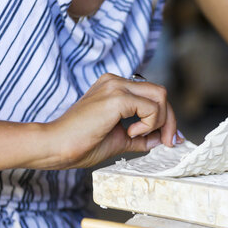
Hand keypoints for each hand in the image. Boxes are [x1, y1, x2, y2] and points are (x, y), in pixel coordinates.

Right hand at [47, 73, 182, 168]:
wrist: (57, 146)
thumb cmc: (82, 144)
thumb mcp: (121, 139)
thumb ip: (142, 137)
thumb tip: (161, 139)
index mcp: (115, 87)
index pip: (153, 95)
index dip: (167, 117)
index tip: (171, 139)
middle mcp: (116, 81)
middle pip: (161, 93)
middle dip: (170, 120)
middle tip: (169, 142)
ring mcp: (116, 86)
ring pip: (161, 96)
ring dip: (161, 121)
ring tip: (139, 135)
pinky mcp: (117, 97)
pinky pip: (152, 108)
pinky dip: (149, 124)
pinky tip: (130, 132)